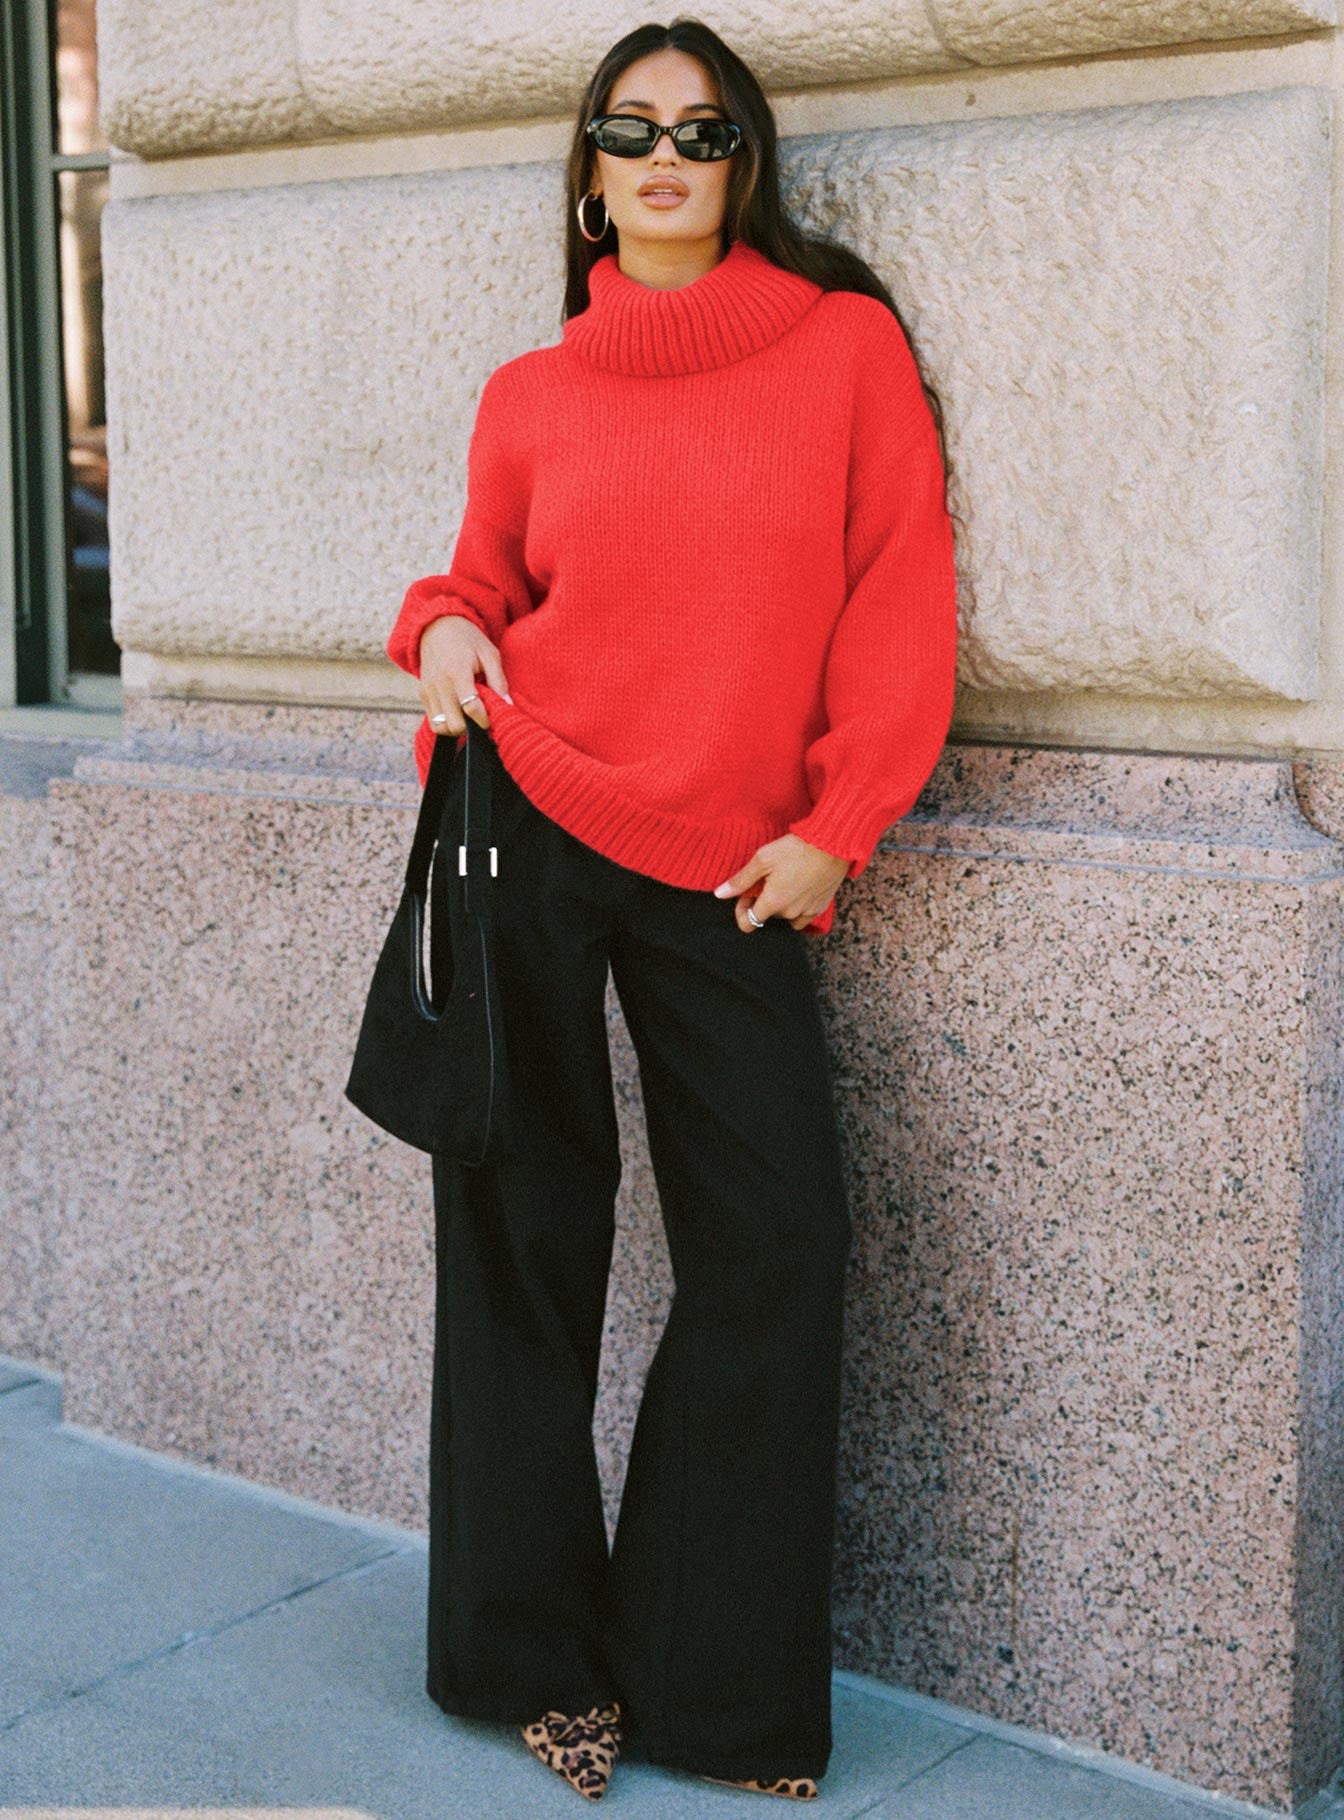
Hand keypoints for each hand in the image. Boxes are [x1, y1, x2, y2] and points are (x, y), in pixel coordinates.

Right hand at [418, 615, 511, 734]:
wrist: (438, 626)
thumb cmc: (468, 639)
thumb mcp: (489, 654)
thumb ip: (498, 681)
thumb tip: (507, 706)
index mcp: (457, 672)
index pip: (471, 708)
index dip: (485, 720)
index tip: (492, 719)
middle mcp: (439, 684)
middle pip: (455, 724)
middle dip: (471, 727)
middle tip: (480, 717)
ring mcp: (428, 690)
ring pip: (441, 728)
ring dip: (457, 728)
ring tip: (468, 716)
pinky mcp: (422, 694)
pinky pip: (433, 722)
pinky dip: (447, 723)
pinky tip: (457, 712)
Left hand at [713, 833, 849, 932]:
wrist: (832, 845)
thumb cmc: (796, 849)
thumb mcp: (763, 859)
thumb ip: (741, 880)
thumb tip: (719, 894)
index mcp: (773, 903)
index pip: (748, 924)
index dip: (741, 910)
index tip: (745, 894)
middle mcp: (790, 913)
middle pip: (767, 915)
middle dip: (763, 900)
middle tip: (767, 877)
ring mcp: (807, 912)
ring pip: (785, 915)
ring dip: (781, 903)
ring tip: (784, 880)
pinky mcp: (821, 906)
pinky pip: (803, 915)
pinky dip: (798, 906)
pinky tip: (799, 887)